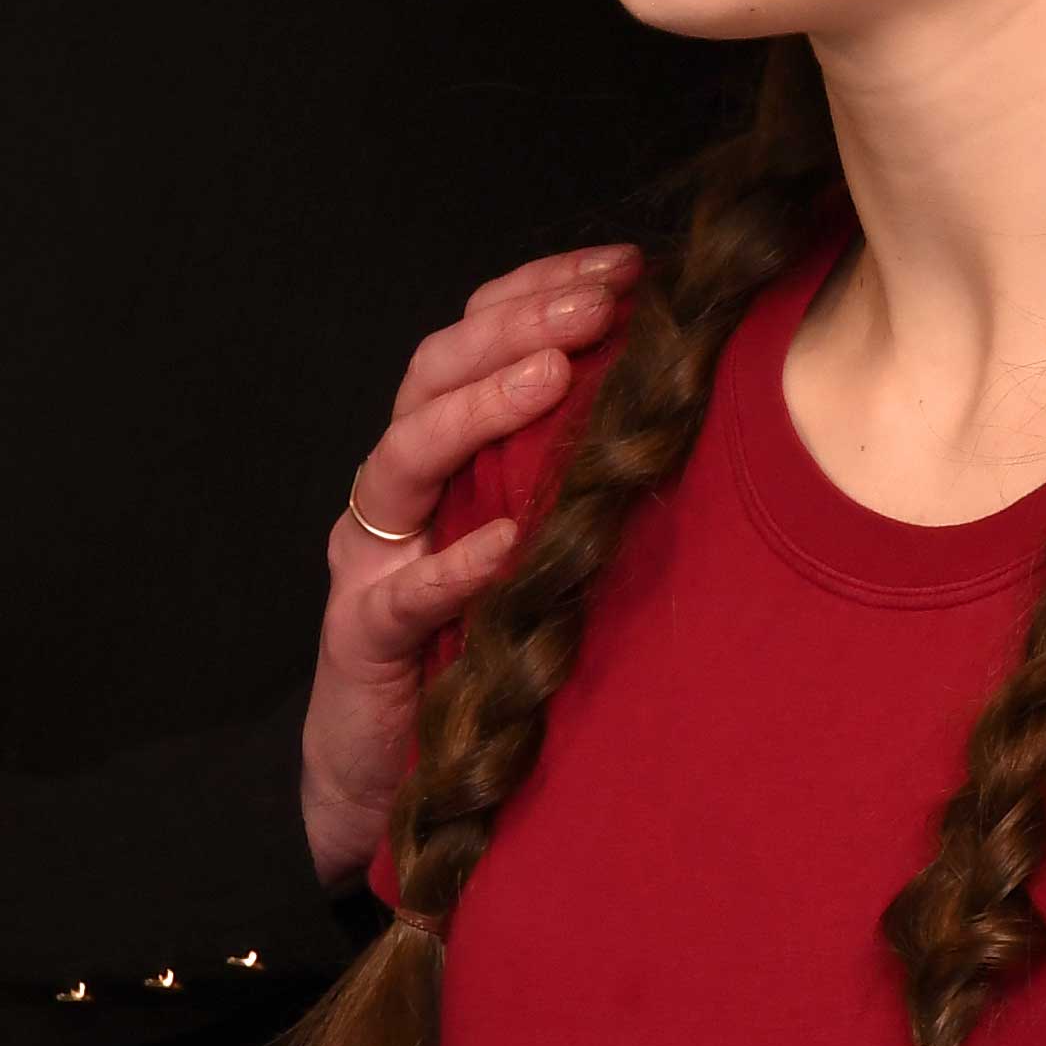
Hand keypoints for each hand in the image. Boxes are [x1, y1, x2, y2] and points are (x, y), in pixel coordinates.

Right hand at [302, 245, 635, 883]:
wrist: (388, 779)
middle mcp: (396, 494)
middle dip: (517, 323)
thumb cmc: (473, 650)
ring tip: (551, 374)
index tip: (626, 266)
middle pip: (431, 373)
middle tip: (598, 301)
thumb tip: (682, 401)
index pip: (475, 338)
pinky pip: (406, 593)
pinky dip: (455, 562)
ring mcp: (370, 560)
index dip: (541, 287)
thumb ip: (571, 477)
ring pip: (402, 457)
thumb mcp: (532, 545)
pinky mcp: (363, 639)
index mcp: (440, 457)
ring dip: (478, 407)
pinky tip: (507, 541)